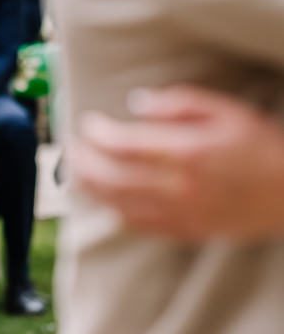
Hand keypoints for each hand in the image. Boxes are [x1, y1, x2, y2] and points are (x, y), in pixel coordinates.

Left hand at [72, 85, 283, 241]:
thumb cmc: (262, 145)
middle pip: (112, 177)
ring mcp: (182, 212)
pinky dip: (116, 211)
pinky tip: (106, 199)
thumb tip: (137, 103)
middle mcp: (179, 185)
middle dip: (84, 160)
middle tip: (71, 146)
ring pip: (119, 204)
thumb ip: (180, 103)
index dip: (97, 134)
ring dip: (91, 187)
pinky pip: (139, 225)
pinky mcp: (187, 231)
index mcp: (188, 152)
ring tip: (76, 171)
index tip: (87, 123)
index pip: (124, 145)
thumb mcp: (227, 111)